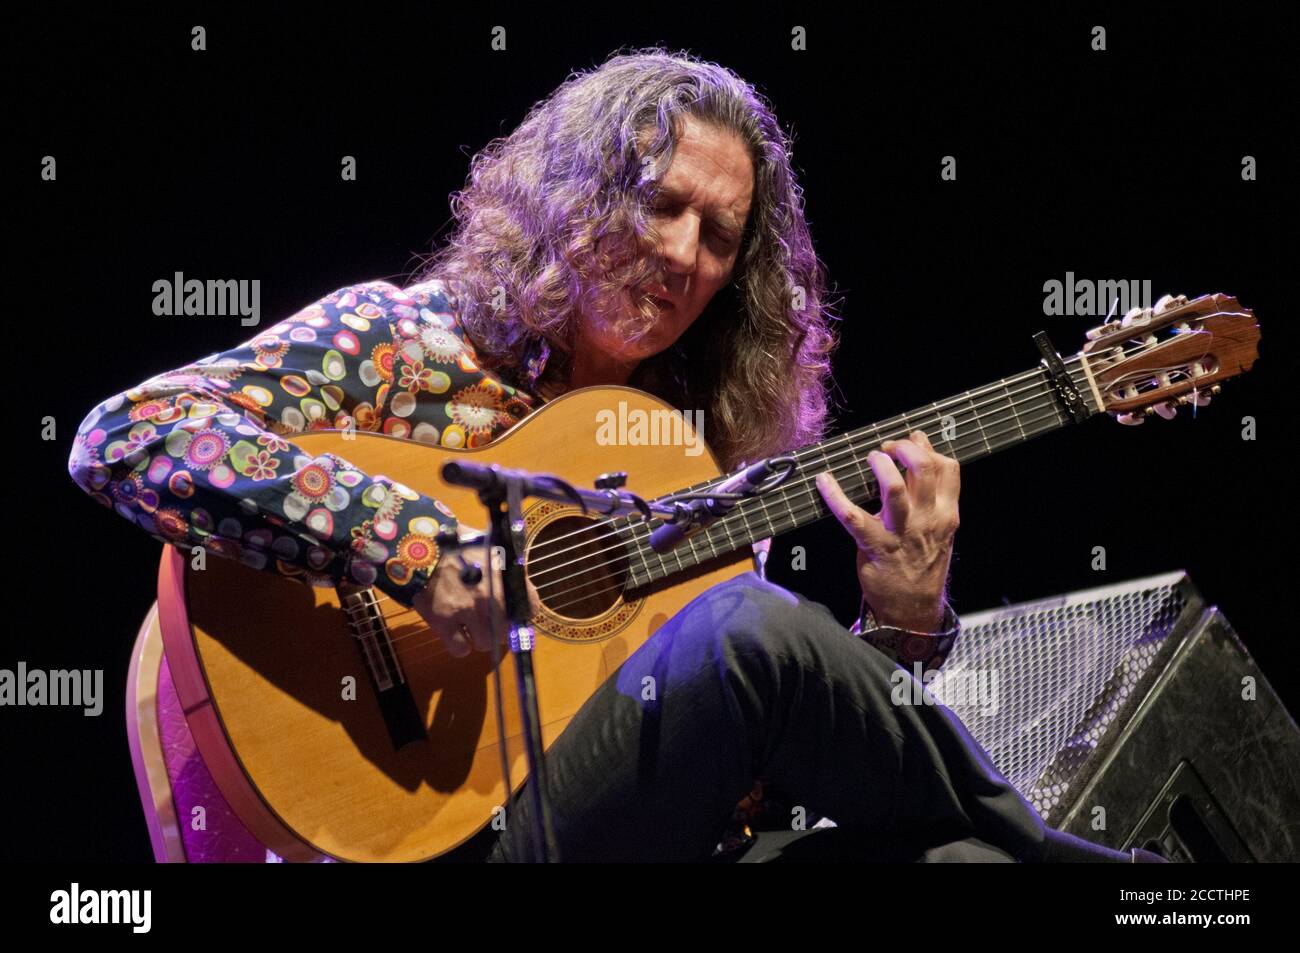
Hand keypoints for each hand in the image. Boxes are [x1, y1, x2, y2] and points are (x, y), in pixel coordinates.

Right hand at [410, 536, 541, 657]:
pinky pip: (460, 649)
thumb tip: (521, 586)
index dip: (522, 613)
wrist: (421, 547)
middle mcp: (489, 597)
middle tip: (488, 620)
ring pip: (483, 643)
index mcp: (504, 577)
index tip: (514, 613)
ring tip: (470, 625)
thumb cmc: (458, 545)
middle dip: (497, 628)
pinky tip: (456, 633)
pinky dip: (459, 645)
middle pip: (505, 631)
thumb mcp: (491, 548)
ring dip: (478, 637)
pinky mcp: (442, 621)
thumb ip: (508, 568)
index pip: (530, 608)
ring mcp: (465, 611)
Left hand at [815, 429, 959, 631]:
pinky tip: (824, 481)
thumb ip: (934, 496)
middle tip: (886, 448)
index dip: (926, 446)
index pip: (947, 467)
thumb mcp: (940, 529)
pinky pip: (851, 516)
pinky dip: (834, 495)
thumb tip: (920, 454)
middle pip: (923, 468)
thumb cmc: (921, 561)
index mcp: (946, 513)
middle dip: (903, 448)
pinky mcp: (875, 546)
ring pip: (892, 487)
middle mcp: (927, 520)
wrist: (914, 607)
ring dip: (879, 464)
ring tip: (870, 458)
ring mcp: (901, 533)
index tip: (911, 439)